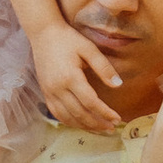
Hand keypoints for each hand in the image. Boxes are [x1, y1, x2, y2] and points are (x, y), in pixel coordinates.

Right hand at [32, 17, 123, 133]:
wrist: (43, 33)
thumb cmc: (68, 39)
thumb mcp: (89, 48)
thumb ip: (104, 67)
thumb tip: (118, 85)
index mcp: (70, 77)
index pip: (90, 102)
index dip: (105, 113)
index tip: (117, 118)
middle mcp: (57, 88)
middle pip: (79, 114)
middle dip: (97, 124)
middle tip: (111, 128)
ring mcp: (49, 92)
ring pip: (67, 117)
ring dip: (84, 126)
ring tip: (99, 129)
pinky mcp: (45, 93)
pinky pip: (57, 113)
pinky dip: (70, 121)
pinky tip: (81, 123)